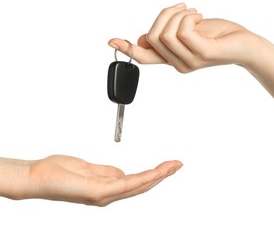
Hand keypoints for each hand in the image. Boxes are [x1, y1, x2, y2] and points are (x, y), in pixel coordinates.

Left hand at [0, 155, 181, 205]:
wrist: (38, 177)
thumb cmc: (59, 172)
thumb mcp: (89, 170)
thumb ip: (108, 172)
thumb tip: (123, 173)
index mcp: (107, 188)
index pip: (136, 182)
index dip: (154, 174)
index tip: (167, 165)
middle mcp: (108, 194)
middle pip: (141, 185)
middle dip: (162, 175)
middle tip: (177, 165)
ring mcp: (104, 194)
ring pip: (137, 186)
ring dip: (157, 176)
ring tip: (172, 166)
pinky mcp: (97, 191)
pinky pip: (126, 185)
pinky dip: (143, 178)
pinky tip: (154, 173)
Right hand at [108, 3, 273, 95]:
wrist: (242, 44)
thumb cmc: (214, 36)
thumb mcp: (184, 33)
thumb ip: (164, 38)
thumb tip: (142, 39)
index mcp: (171, 58)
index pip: (144, 57)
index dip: (127, 48)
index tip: (111, 41)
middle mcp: (176, 64)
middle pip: (152, 37)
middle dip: (164, 15)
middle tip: (182, 9)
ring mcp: (188, 62)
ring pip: (165, 34)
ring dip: (178, 15)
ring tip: (193, 14)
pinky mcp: (201, 54)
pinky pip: (182, 31)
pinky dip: (188, 17)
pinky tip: (199, 18)